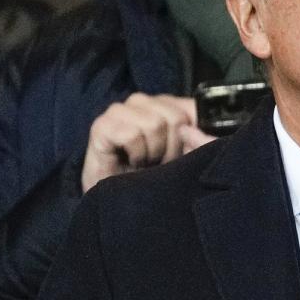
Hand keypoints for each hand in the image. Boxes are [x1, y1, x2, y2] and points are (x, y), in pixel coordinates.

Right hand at [80, 93, 216, 191]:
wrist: (119, 197)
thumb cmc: (154, 174)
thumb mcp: (185, 156)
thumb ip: (197, 140)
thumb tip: (193, 130)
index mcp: (165, 105)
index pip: (192, 106)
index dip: (196, 134)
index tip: (185, 152)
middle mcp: (143, 102)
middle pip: (175, 116)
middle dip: (173, 147)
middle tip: (161, 160)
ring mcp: (120, 110)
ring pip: (154, 123)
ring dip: (154, 152)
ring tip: (146, 160)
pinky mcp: (102, 125)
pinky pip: (131, 135)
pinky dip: (136, 154)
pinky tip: (132, 160)